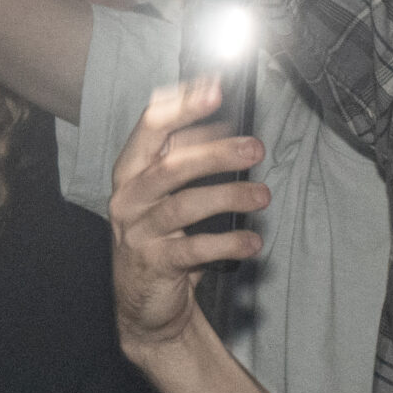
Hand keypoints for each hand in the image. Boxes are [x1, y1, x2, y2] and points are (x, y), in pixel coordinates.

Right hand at [107, 77, 266, 357]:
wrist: (143, 303)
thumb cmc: (161, 236)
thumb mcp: (168, 193)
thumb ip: (189, 158)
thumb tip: (227, 123)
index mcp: (132, 171)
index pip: (150, 129)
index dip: (181, 107)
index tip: (214, 90)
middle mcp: (129, 197)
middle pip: (170, 166)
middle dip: (215, 152)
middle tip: (255, 148)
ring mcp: (138, 232)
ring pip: (183, 206)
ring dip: (229, 196)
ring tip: (263, 196)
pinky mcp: (154, 264)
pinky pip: (193, 250)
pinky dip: (227, 244)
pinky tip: (253, 242)